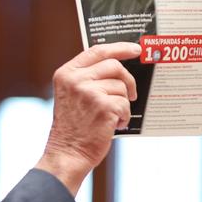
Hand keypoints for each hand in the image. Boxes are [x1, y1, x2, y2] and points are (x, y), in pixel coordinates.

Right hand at [35, 42, 139, 194]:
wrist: (67, 153)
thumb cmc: (73, 128)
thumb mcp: (71, 95)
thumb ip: (87, 78)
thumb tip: (117, 67)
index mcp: (66, 73)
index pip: (97, 51)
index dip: (119, 48)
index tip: (135, 49)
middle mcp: (76, 80)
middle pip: (114, 65)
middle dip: (128, 79)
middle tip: (132, 93)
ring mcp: (89, 92)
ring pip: (122, 86)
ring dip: (123, 103)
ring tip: (113, 116)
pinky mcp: (103, 107)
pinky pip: (125, 104)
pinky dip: (123, 116)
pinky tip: (113, 124)